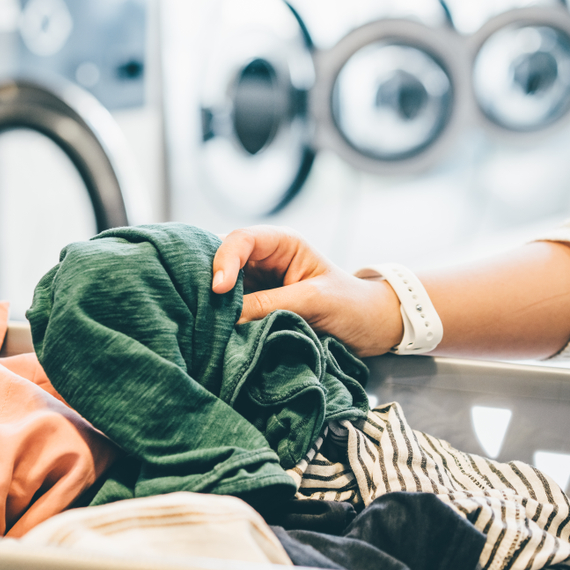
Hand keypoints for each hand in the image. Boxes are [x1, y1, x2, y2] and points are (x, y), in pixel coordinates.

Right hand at [211, 226, 403, 356]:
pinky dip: (218, 318)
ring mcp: (255, 285)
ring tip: (201, 319)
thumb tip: (229, 318)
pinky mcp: (252, 308)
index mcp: (282, 244)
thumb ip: (273, 305)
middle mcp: (263, 260)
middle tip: (200, 304)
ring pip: (220, 287)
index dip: (225, 260)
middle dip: (209, 279)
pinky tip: (211, 329)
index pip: (242, 240)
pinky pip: (228, 309)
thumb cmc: (351, 305)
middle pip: (222, 260)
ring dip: (211, 302)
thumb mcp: (315, 302)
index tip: (220, 289)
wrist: (369, 329)